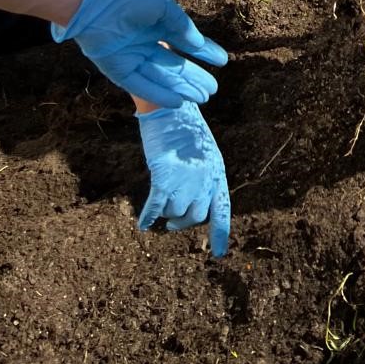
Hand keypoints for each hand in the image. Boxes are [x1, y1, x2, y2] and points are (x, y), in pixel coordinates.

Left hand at [51, 0, 226, 107]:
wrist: (96, 3)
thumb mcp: (163, 7)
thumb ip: (181, 26)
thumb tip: (198, 44)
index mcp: (157, 25)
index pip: (185, 42)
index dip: (204, 52)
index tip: (221, 61)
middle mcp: (146, 44)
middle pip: (175, 66)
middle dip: (194, 78)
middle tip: (212, 90)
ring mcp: (133, 58)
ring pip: (162, 78)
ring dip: (182, 88)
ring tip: (202, 98)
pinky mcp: (119, 71)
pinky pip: (142, 85)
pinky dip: (160, 95)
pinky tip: (178, 102)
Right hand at [137, 103, 229, 256]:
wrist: (172, 109)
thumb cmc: (185, 130)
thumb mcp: (201, 155)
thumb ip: (200, 179)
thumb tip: (190, 204)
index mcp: (217, 173)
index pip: (222, 210)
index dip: (221, 233)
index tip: (219, 255)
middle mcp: (205, 180)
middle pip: (195, 217)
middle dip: (182, 223)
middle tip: (172, 224)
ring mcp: (186, 180)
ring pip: (174, 213)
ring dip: (166, 212)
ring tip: (160, 203)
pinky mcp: (165, 176)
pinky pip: (156, 206)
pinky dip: (148, 216)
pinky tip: (143, 223)